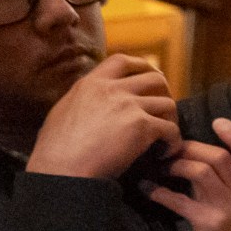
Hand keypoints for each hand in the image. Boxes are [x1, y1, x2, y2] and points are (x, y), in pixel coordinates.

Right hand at [24, 54, 178, 178]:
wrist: (62, 169)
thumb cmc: (56, 149)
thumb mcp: (64, 110)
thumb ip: (84, 98)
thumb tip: (91, 97)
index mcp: (91, 83)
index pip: (123, 60)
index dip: (143, 67)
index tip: (154, 78)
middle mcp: (111, 89)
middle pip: (155, 78)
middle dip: (165, 94)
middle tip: (163, 113)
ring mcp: (128, 105)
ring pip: (168, 104)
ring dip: (171, 121)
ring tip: (164, 138)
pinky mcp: (141, 126)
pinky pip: (171, 129)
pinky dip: (174, 142)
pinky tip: (165, 153)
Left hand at [142, 117, 230, 230]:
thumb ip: (227, 181)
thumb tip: (195, 156)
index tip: (217, 122)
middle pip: (218, 157)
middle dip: (190, 148)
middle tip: (169, 149)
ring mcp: (228, 208)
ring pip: (201, 172)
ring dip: (175, 166)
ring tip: (159, 167)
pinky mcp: (209, 224)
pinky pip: (180, 201)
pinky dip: (159, 193)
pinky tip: (147, 189)